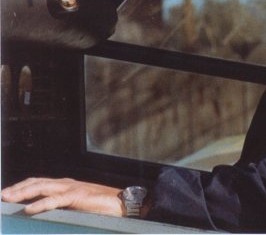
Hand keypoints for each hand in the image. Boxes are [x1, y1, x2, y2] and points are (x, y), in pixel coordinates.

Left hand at [1, 177, 123, 216]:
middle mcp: (66, 184)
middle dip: (17, 188)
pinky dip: (40, 204)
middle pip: (36, 182)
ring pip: (42, 188)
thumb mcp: (77, 205)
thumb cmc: (101, 206)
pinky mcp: (76, 196)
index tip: (8, 193)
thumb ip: (63, 206)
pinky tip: (29, 209)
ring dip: (23, 193)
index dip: (23, 187)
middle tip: (2, 195)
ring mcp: (71, 189)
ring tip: (9, 198)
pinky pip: (55, 200)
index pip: (39, 182)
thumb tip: (46, 214)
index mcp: (65, 185)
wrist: (122, 203)